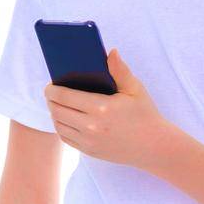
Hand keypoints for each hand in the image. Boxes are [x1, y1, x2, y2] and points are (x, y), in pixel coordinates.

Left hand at [43, 48, 173, 169]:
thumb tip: (110, 52)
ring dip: (54, 113)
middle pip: (57, 110)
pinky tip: (64, 119)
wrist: (154, 146)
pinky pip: (66, 138)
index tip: (50, 84)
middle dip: (51, 100)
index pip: (65, 96)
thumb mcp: (135, 89)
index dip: (52, 89)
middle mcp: (92, 126)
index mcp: (101, 107)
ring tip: (56, 104)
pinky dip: (61, 127)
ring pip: (59, 125)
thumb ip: (120, 69)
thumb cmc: (144, 114)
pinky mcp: (90, 151)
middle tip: (51, 92)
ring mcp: (90, 141)